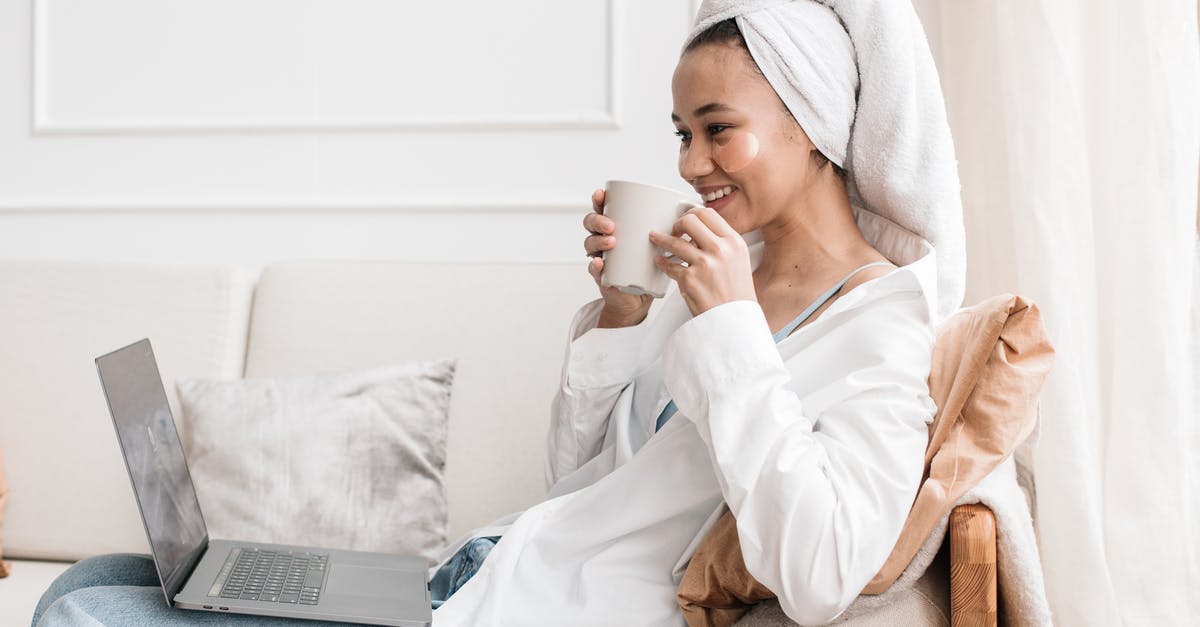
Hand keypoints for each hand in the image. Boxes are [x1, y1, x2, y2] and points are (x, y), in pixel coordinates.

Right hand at [584, 188, 653, 326]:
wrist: (639, 298)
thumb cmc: (648, 268)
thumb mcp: (657, 245)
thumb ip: (666, 230)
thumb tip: (689, 215)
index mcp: (614, 228)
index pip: (602, 209)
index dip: (598, 200)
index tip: (602, 193)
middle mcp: (604, 240)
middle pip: (591, 223)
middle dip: (598, 220)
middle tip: (612, 225)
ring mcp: (601, 257)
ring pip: (590, 244)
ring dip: (597, 241)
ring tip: (611, 242)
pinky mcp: (602, 277)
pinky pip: (593, 270)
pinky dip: (594, 266)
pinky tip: (599, 263)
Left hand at [650, 206, 755, 316]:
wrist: (735, 321)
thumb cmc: (736, 294)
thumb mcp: (739, 261)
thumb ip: (723, 244)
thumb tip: (701, 232)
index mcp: (734, 242)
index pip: (708, 213)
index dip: (692, 213)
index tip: (686, 220)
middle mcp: (720, 250)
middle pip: (689, 220)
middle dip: (676, 224)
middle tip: (673, 231)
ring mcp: (704, 264)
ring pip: (674, 242)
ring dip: (661, 239)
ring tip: (655, 238)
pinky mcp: (690, 279)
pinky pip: (669, 265)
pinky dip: (662, 263)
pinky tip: (660, 262)